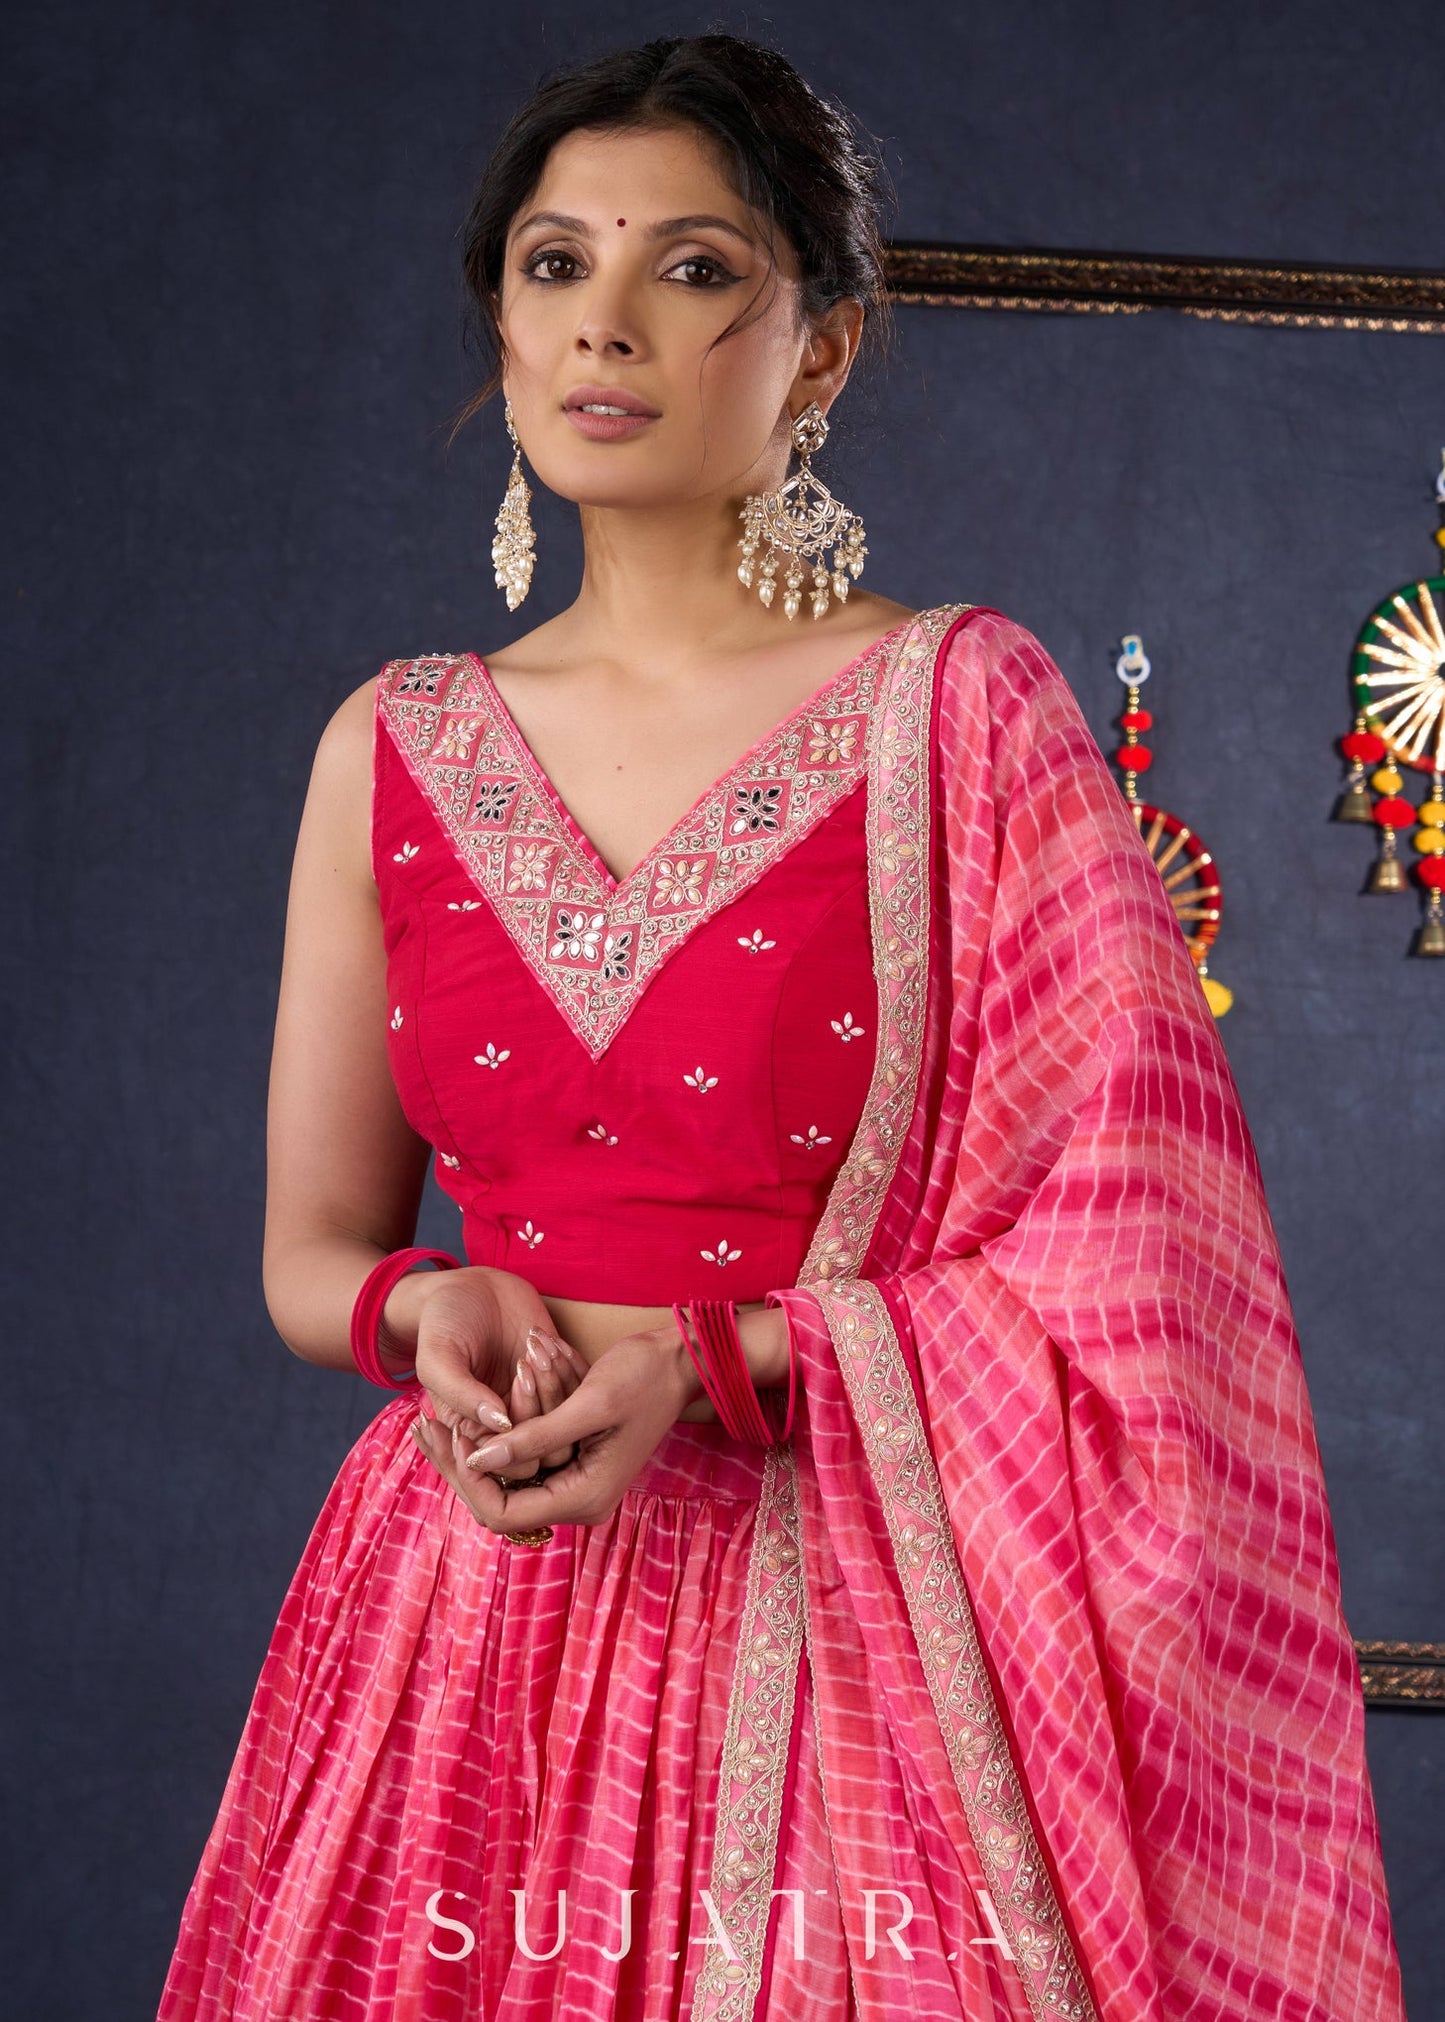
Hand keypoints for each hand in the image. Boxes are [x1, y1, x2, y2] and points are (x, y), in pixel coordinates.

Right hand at [409, 1268, 585, 1480]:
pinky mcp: (558, 1379)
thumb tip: (500, 1424)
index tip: (505, 1391)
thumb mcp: (438, 1355)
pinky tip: (547, 1339)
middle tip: (521, 1363)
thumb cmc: (446, 1320)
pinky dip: (569, 1367)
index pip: (504, 1464)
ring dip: (553, 1384)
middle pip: (540, 1448)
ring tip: (532, 1344)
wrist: (470, 1286)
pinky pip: (578, 1391)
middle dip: (536, 1407)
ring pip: (565, 1421)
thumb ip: (461, 1393)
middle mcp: (507, 1426)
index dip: (512, 1438)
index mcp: (472, 1433)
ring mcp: (536, 1403)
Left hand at [413, 1321, 703, 1535]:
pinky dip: (497, 1435)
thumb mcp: (587, 1403)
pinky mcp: (571, 1461)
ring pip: (504, 1481)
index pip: (503, 1512)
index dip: (467, 1479)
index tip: (447, 1434)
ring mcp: (574, 1482)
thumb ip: (532, 1437)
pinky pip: (521, 1460)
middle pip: (497, 1501)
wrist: (681, 1361)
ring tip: (434, 1414)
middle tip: (424, 1424)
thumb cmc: (643, 1376)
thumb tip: (475, 1461)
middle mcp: (578, 1500)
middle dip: (459, 1462)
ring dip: (473, 1447)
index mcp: (584, 1497)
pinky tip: (466, 1411)